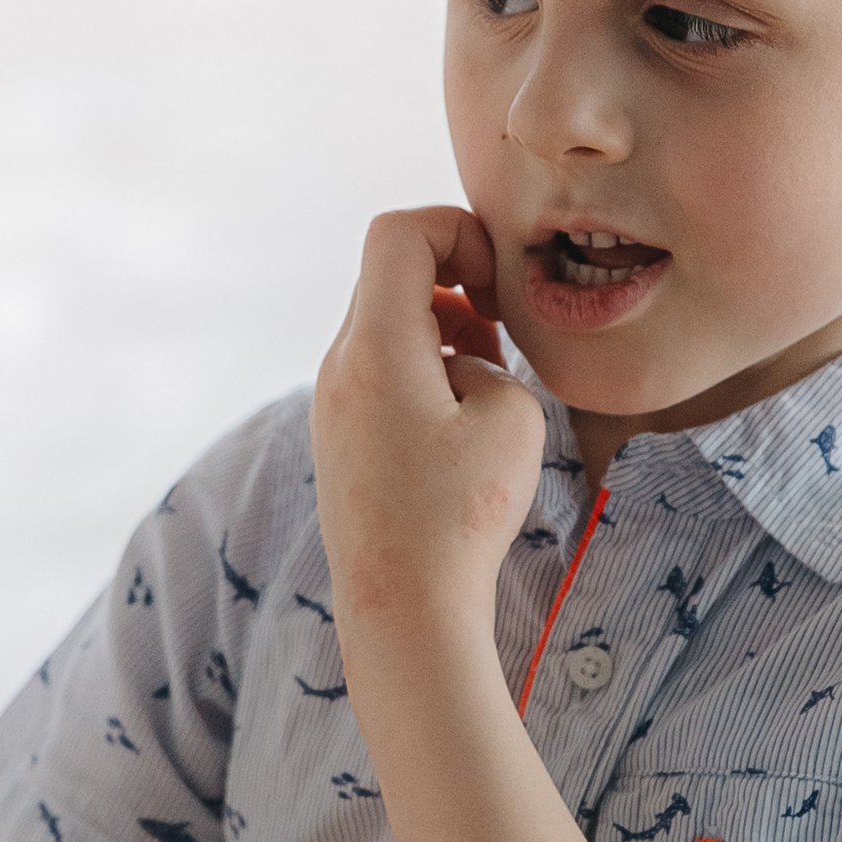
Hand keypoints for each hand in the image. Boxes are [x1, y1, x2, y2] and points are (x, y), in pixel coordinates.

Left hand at [312, 208, 545, 647]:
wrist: (404, 610)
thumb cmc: (460, 518)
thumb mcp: (509, 416)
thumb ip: (490, 361)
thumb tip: (461, 365)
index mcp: (375, 347)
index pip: (399, 234)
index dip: (457, 231)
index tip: (497, 282)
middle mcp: (339, 366)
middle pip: (388, 273)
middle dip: (454, 278)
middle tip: (501, 324)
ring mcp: (332, 404)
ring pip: (383, 323)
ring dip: (440, 325)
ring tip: (487, 372)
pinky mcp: (339, 439)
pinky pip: (377, 370)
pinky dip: (421, 368)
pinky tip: (459, 419)